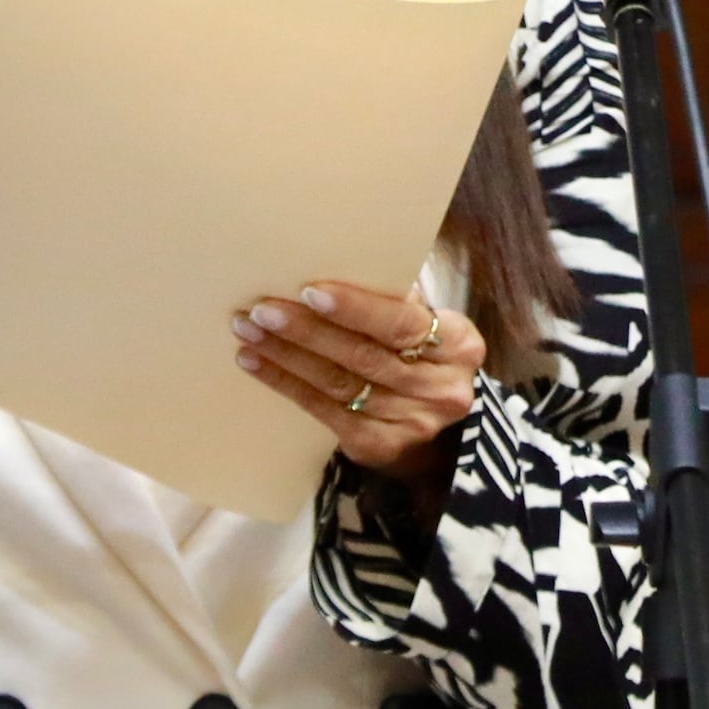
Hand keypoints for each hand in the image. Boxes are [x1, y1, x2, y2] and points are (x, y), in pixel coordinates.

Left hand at [235, 279, 481, 479]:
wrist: (436, 423)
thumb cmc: (419, 353)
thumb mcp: (424, 324)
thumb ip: (392, 300)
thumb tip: (326, 262)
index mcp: (459, 345)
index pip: (401, 324)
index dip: (354, 308)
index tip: (309, 290)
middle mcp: (443, 389)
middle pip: (363, 355)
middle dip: (307, 330)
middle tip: (261, 309)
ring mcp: (413, 423)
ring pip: (338, 384)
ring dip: (286, 355)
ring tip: (248, 331)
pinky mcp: (380, 446)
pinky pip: (325, 412)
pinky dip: (287, 385)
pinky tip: (256, 363)